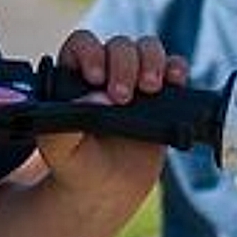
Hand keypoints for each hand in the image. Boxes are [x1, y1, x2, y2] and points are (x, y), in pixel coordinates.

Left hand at [40, 27, 185, 211]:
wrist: (106, 191)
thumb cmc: (77, 166)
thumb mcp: (59, 153)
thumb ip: (63, 127)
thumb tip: (94, 99)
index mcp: (74, 77)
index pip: (82, 45)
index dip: (90, 52)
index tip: (95, 77)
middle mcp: (105, 71)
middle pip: (119, 46)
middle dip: (124, 64)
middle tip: (123, 97)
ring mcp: (134, 80)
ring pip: (147, 49)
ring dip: (151, 61)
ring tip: (150, 88)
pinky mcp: (161, 95)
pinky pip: (173, 68)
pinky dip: (177, 68)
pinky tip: (175, 80)